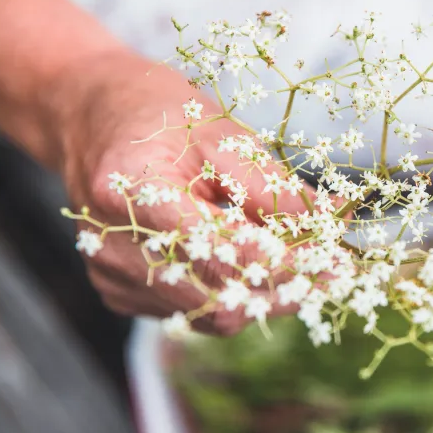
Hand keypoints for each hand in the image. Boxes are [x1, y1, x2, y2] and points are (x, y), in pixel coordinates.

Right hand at [56, 52, 309, 334]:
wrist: (95, 122)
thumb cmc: (160, 117)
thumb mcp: (222, 135)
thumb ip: (274, 189)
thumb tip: (334, 221)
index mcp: (131, 193)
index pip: (223, 253)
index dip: (287, 265)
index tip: (336, 264)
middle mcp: (112, 246)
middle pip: (218, 300)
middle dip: (285, 290)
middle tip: (329, 272)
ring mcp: (112, 275)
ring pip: (210, 316)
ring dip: (262, 295)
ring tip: (294, 262)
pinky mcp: (118, 291)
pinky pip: (191, 312)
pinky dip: (230, 293)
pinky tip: (246, 263)